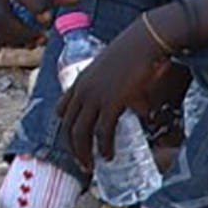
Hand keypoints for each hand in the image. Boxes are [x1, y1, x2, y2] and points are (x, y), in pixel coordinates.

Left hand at [54, 15, 171, 163]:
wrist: (145, 41)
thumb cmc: (136, 52)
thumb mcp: (118, 72)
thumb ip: (121, 91)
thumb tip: (140, 110)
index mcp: (81, 82)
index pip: (63, 110)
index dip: (67, 127)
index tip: (76, 140)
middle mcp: (82, 91)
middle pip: (68, 126)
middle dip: (73, 148)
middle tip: (83, 163)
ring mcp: (95, 96)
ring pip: (81, 132)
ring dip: (84, 153)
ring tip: (92, 166)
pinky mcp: (111, 101)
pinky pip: (103, 131)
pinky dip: (104, 146)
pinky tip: (109, 155)